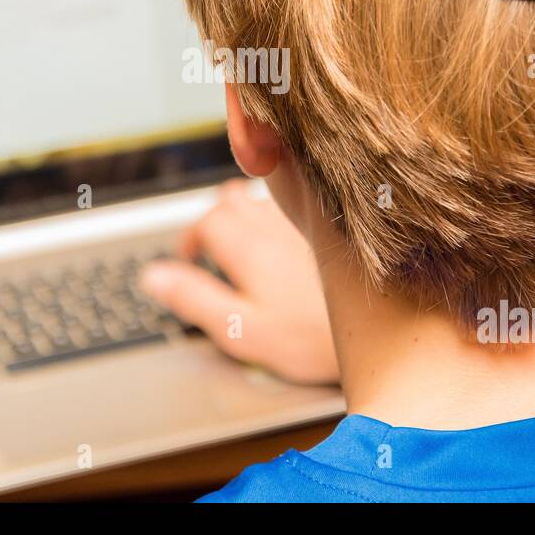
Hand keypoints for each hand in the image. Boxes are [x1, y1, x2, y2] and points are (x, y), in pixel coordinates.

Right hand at [139, 180, 338, 383]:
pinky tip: (289, 242)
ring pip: (264, 199)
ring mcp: (305, 220)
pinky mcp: (330, 225)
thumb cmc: (312, 336)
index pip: (205, 222)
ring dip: (246, 213)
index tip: (188, 258)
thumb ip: (195, 299)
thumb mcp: (241, 329)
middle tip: (211, 247)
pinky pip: (296, 204)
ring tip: (244, 241)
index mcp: (246, 244)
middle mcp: (274, 223)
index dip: (190, 239)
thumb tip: (152, 276)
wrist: (382, 325)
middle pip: (231, 200)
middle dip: (215, 219)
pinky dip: (279, 216)